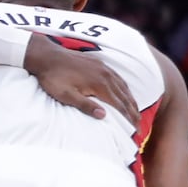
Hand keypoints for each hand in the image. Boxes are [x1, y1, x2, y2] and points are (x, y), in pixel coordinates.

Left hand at [23, 36, 139, 123]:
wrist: (47, 56)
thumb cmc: (53, 78)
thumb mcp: (66, 95)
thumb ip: (85, 105)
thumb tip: (103, 116)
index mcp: (99, 85)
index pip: (119, 105)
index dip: (128, 118)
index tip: (136, 130)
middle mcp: (106, 75)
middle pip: (124, 97)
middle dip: (133, 112)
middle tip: (139, 125)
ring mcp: (104, 68)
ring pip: (123, 86)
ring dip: (131, 100)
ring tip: (135, 112)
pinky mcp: (99, 64)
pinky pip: (117, 77)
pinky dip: (124, 87)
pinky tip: (125, 92)